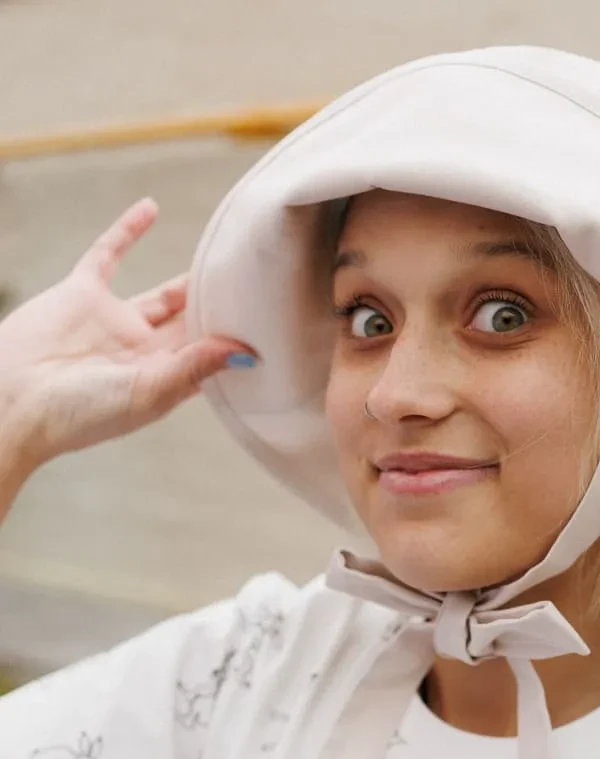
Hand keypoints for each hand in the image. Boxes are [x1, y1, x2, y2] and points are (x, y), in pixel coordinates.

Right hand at [0, 198, 253, 471]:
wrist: (11, 401)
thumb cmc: (80, 412)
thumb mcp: (148, 392)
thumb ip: (195, 367)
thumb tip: (247, 352)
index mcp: (166, 380)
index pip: (214, 356)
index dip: (241, 340)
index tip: (276, 323)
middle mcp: (146, 352)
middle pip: (196, 323)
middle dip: (224, 308)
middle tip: (260, 283)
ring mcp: (115, 322)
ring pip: (164, 293)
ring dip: (192, 276)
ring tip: (227, 254)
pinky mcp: (82, 295)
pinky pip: (109, 254)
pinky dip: (128, 231)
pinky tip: (152, 208)